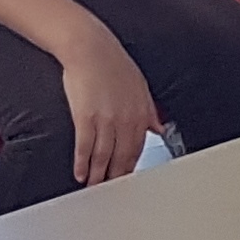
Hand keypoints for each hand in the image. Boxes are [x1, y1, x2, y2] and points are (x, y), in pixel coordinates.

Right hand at [57, 34, 158, 185]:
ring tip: (94, 188)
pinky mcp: (86, 116)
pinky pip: (85, 147)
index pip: (139, 149)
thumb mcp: (140, 86)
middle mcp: (126, 119)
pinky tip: (81, 173)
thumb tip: (158, 126)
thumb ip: (149, 110)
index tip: (126, 179)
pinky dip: (83, 163)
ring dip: (99, 176)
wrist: (89, 47)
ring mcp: (106, 119)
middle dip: (116, 177)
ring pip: (104, 156)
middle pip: (123, 157)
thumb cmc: (112, 64)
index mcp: (141, 112)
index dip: (131, 167)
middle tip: (110, 191)